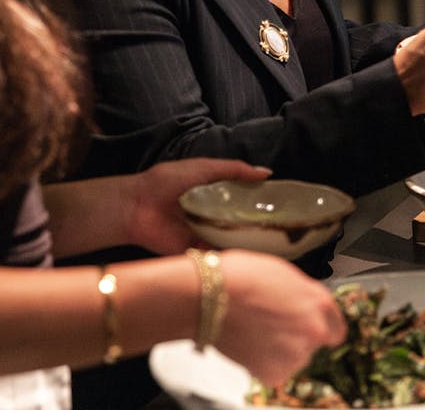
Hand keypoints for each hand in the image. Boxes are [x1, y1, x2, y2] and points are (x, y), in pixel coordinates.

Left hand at [124, 159, 271, 253]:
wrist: (137, 207)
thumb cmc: (167, 181)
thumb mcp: (204, 168)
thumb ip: (234, 170)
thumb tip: (266, 173)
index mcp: (214, 194)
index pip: (244, 198)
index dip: (262, 201)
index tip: (285, 205)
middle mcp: (213, 215)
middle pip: (242, 221)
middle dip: (260, 225)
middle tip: (287, 228)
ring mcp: (206, 235)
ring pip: (234, 240)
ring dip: (250, 242)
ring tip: (278, 244)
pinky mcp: (198, 252)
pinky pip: (219, 256)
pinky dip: (232, 257)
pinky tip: (255, 257)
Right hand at [213, 251, 345, 386]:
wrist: (208, 296)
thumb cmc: (238, 277)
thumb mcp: (281, 272)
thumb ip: (301, 293)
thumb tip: (302, 302)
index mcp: (319, 302)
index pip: (336, 326)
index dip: (321, 325)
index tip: (310, 327)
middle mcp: (313, 330)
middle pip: (314, 342)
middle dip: (298, 336)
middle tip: (272, 325)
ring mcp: (295, 354)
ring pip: (294, 357)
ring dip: (280, 350)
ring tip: (255, 331)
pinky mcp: (274, 373)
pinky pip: (274, 370)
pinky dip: (262, 362)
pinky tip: (248, 343)